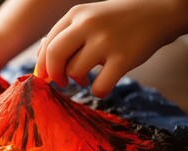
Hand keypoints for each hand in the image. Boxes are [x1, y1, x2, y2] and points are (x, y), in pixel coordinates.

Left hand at [36, 0, 187, 97]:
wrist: (157, 12)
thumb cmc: (114, 20)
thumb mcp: (86, 18)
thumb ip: (63, 36)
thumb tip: (40, 61)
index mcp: (75, 15)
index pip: (47, 44)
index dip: (42, 65)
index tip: (44, 77)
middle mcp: (88, 25)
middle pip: (54, 56)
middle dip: (53, 75)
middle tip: (60, 82)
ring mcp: (106, 41)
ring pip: (74, 72)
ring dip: (76, 80)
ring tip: (84, 77)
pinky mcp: (124, 59)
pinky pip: (99, 86)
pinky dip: (97, 91)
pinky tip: (102, 84)